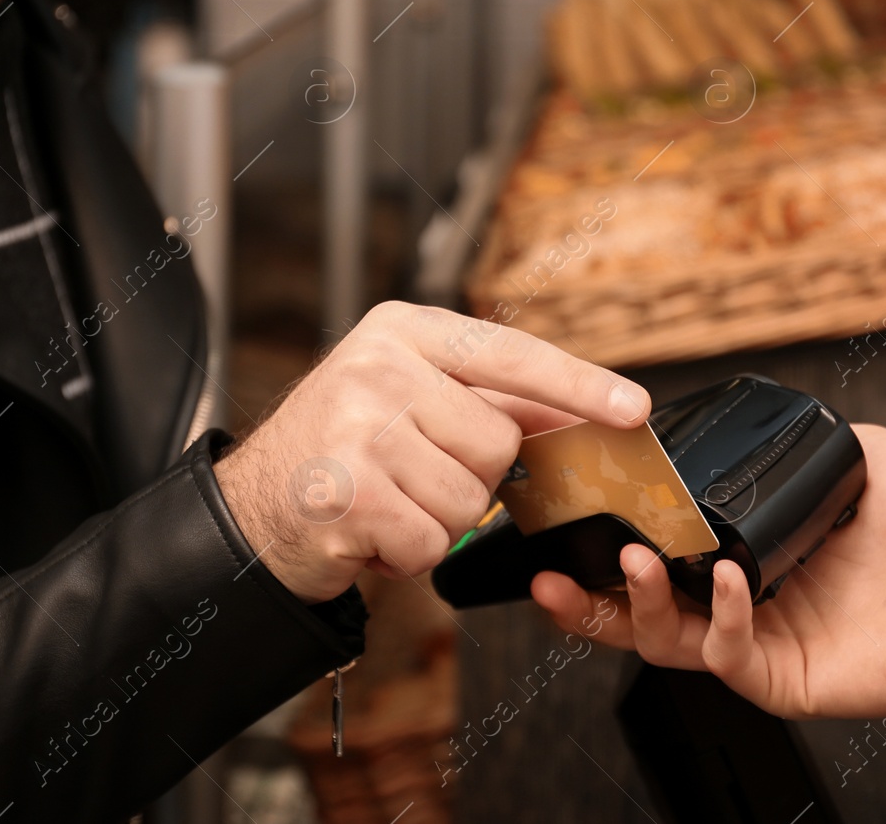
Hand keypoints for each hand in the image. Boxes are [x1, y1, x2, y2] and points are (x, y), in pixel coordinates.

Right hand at [214, 302, 650, 603]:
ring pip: (470, 497)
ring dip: (436, 520)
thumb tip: (583, 414)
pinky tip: (368, 530)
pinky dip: (408, 554)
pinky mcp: (346, 492)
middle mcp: (377, 367)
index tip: (634, 409)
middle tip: (409, 474)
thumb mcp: (408, 399)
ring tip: (386, 502)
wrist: (251, 512)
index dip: (578, 385)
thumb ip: (489, 401)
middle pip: (497, 441)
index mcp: (402, 331)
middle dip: (468, 476)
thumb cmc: (342, 452)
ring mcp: (357, 428)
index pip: (511, 354)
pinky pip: (432, 540)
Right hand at [531, 424, 885, 719]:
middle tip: (554, 567)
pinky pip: (728, 651)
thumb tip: (754, 419)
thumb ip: (803, 442)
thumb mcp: (863, 454)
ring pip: (662, 639)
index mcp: (743, 551)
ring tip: (628, 562)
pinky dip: (719, 614)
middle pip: (636, 606)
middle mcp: (738, 599)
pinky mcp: (778, 675)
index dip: (609, 537)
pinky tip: (727, 576)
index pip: (660, 550)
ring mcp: (755, 639)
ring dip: (631, 605)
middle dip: (585, 594)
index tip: (577, 508)